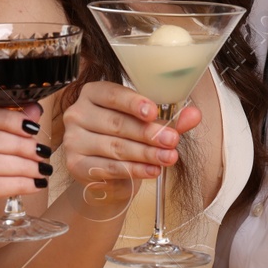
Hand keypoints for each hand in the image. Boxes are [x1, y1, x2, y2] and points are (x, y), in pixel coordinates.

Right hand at [62, 81, 202, 210]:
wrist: (104, 173)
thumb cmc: (124, 139)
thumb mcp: (147, 124)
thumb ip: (169, 119)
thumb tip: (194, 115)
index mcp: (93, 93)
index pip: (112, 94)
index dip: (133, 103)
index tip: (153, 112)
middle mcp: (77, 113)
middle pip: (117, 123)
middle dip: (148, 133)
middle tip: (172, 139)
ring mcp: (73, 140)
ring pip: (115, 147)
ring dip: (146, 153)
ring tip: (169, 157)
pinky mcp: (75, 164)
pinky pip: (109, 168)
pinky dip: (135, 170)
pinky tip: (153, 170)